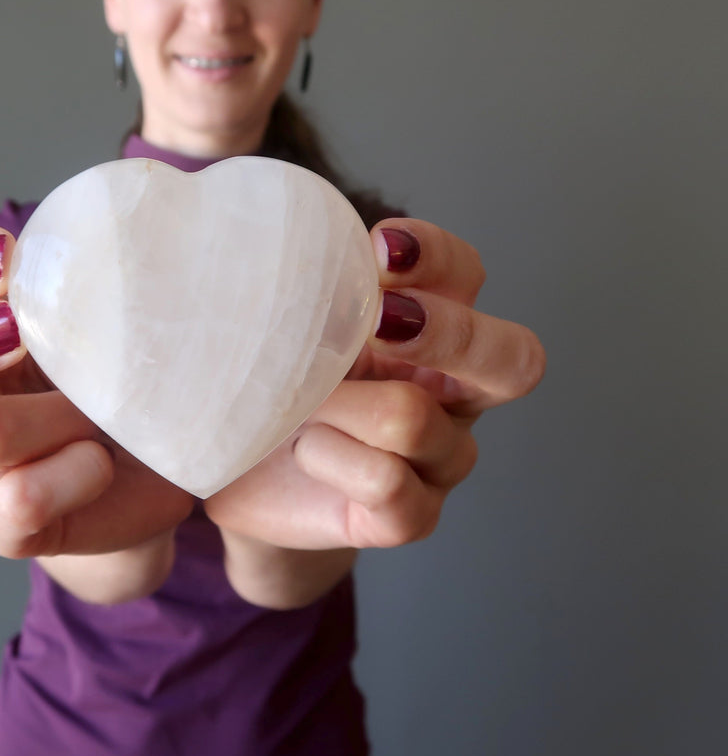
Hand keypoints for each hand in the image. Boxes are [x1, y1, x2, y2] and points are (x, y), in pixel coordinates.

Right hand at [0, 227, 193, 569]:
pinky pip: (10, 508)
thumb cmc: (133, 372)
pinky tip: (103, 462)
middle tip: (13, 333)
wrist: (168, 467)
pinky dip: (66, 476)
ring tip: (103, 410)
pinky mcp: (6, 524)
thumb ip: (104, 261)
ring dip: (51, 415)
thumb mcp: (116, 310)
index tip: (11, 259)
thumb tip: (150, 185)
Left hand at [204, 219, 544, 602]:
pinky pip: (387, 482)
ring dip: (338, 406)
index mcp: (429, 328)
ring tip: (298, 407)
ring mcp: (439, 459)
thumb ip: (307, 289)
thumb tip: (288, 239)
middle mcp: (452, 392)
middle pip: (514, 359)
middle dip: (445, 333)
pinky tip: (304, 452)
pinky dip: (330, 458)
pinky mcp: (413, 516)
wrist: (241, 480)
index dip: (435, 256)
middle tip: (378, 326)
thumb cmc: (270, 388)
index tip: (377, 251)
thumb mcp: (284, 329)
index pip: (465, 275)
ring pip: (414, 420)